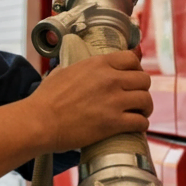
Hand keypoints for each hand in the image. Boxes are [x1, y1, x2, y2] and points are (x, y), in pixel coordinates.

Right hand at [25, 50, 151, 152]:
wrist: (40, 122)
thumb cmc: (46, 98)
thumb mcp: (63, 71)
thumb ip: (80, 67)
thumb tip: (83, 68)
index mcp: (98, 64)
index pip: (131, 59)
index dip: (135, 69)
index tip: (132, 78)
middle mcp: (110, 79)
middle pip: (144, 79)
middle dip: (141, 89)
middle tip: (135, 97)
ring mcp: (114, 101)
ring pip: (146, 100)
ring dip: (145, 107)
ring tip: (139, 113)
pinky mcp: (114, 123)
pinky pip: (140, 122)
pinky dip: (141, 125)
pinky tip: (136, 126)